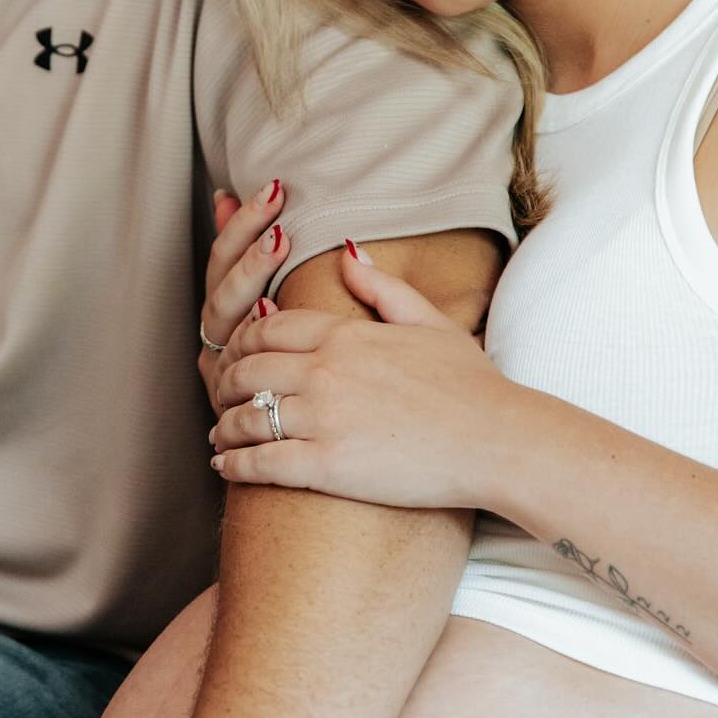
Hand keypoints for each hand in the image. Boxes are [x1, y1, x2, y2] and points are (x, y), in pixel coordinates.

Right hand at [198, 178, 289, 412]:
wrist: (298, 456)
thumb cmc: (301, 381)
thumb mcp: (277, 312)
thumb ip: (246, 254)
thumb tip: (224, 197)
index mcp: (228, 317)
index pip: (225, 259)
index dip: (243, 222)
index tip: (273, 187)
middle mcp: (219, 342)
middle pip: (221, 281)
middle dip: (246, 238)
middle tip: (276, 204)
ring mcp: (223, 373)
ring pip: (224, 315)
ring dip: (248, 273)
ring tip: (277, 240)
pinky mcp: (231, 404)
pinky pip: (237, 361)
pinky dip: (249, 332)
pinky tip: (268, 306)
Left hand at [210, 244, 511, 508]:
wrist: (498, 441)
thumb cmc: (472, 386)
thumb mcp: (430, 321)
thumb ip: (382, 287)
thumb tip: (347, 251)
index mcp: (346, 335)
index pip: (269, 328)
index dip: (242, 341)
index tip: (236, 354)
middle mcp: (326, 371)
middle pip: (248, 370)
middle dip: (226, 383)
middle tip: (221, 395)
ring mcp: (323, 419)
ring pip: (246, 417)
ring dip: (224, 426)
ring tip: (220, 435)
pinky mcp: (327, 466)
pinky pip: (260, 462)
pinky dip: (234, 464)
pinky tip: (225, 466)